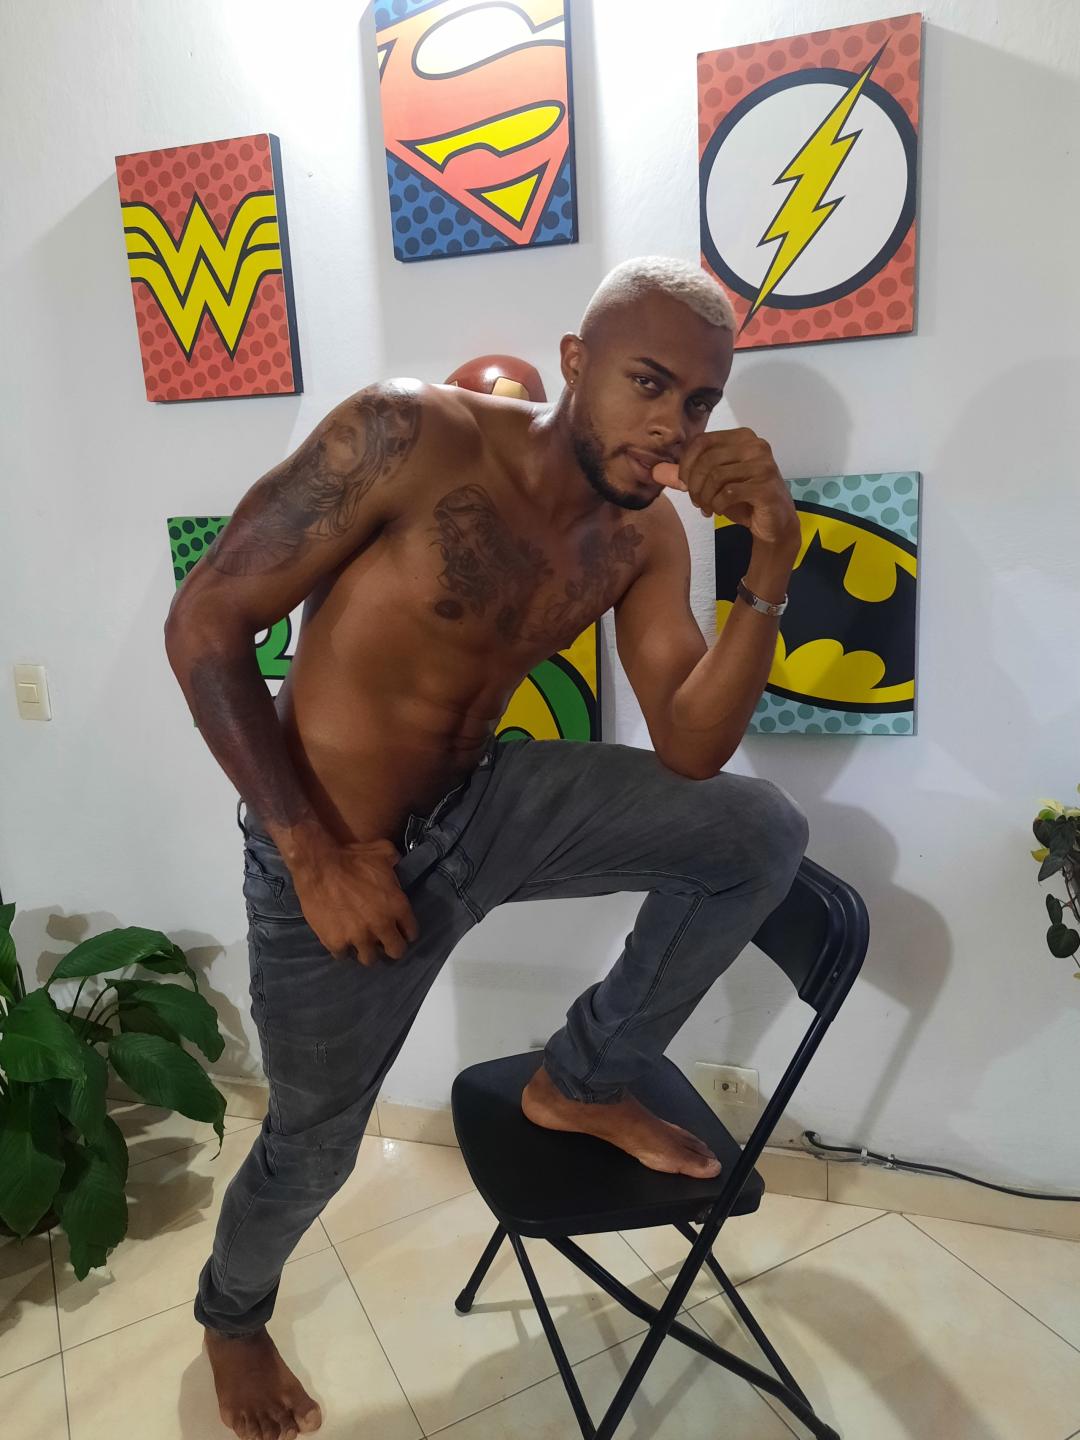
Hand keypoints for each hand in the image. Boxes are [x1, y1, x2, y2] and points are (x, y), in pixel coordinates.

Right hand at [291, 838, 419, 965]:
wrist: (318, 864)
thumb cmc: (351, 856)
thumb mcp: (383, 852)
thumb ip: (395, 861)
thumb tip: (398, 862)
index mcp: (397, 906)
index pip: (411, 932)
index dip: (405, 932)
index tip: (399, 931)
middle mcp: (382, 925)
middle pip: (395, 951)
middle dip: (390, 947)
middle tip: (382, 942)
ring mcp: (358, 937)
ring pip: (369, 959)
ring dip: (367, 951)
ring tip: (361, 944)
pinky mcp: (336, 942)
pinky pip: (343, 955)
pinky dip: (342, 949)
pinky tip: (340, 940)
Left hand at [653, 428, 800, 549]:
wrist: (775, 522)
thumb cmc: (743, 499)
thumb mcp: (710, 484)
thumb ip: (684, 476)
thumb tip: (654, 470)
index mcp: (741, 436)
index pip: (701, 441)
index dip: (685, 464)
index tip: (684, 484)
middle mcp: (755, 445)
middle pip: (707, 460)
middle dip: (694, 485)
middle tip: (696, 501)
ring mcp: (763, 465)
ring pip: (716, 477)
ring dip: (705, 497)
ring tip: (706, 508)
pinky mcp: (766, 486)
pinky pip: (728, 493)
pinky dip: (717, 506)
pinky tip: (719, 511)